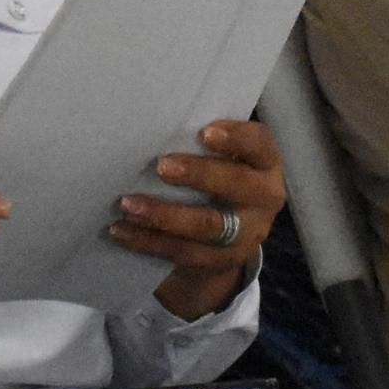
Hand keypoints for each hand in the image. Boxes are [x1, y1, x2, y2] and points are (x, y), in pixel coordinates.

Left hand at [112, 118, 282, 320]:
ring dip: (164, 215)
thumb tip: (158, 128)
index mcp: (266, 164)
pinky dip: (148, 241)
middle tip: (161, 166)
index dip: (236, 139)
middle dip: (198, 175)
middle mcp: (264, 198)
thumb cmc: (221, 178)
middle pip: (236, 185)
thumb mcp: (227, 158)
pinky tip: (121, 230)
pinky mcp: (221, 260)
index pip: (260, 145)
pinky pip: (183, 252)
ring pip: (206, 226)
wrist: (232, 237)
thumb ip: (207, 145)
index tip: (205, 132)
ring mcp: (246, 234)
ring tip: (128, 204)